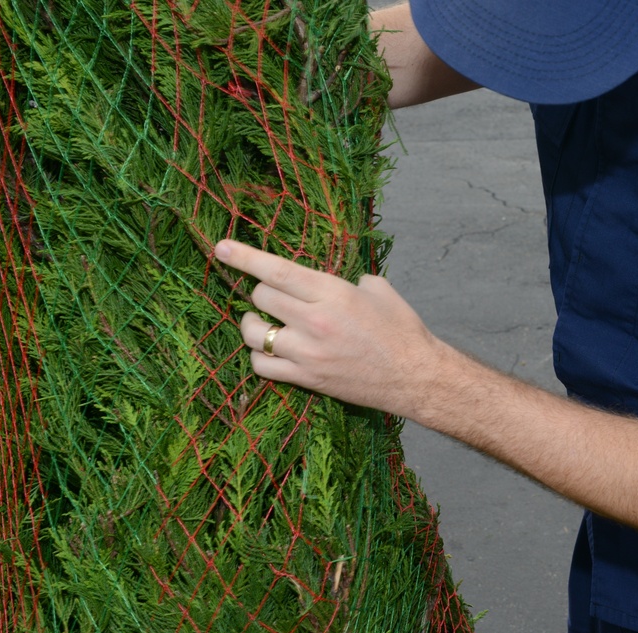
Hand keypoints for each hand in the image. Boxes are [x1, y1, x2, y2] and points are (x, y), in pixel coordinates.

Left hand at [214, 239, 444, 415]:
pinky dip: (262, 357)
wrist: (415, 376)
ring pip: (254, 333)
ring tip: (266, 324)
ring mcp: (308, 353)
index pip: (276, 270)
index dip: (244, 257)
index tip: (222, 247)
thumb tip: (330, 281)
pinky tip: (274, 351)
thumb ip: (347, 281)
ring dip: (255, 325)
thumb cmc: (401, 330)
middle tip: (276, 297)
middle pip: (260, 298)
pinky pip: (263, 366)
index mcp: (333, 293)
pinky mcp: (306, 378)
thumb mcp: (378, 290)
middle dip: (263, 293)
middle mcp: (315, 320)